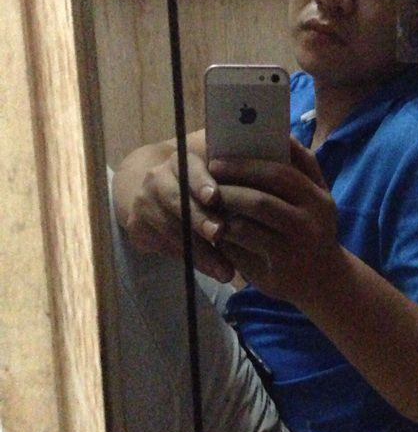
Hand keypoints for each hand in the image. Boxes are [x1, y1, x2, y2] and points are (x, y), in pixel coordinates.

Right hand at [123, 149, 235, 281]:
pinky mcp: (136, 226)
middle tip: (220, 234)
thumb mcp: (214, 175)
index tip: (213, 197)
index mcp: (180, 161)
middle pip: (177, 200)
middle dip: (200, 220)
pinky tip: (209, 270)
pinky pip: (164, 246)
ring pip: (172, 229)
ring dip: (200, 252)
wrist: (156, 196)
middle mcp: (157, 178)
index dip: (200, 182)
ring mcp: (143, 202)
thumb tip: (266, 182)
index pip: (189, 168)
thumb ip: (233, 177)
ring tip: (225, 270)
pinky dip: (189, 260)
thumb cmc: (201, 186)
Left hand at [209, 137, 339, 303]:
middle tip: (207, 180)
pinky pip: (241, 249)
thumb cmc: (315, 228)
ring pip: (247, 225)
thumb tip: (282, 134)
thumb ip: (305, 165)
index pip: (280, 174)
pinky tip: (215, 227)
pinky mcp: (275, 271)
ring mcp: (292, 249)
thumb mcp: (320, 196)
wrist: (326, 281)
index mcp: (318, 198)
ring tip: (208, 202)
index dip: (246, 165)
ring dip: (223, 212)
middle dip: (229, 187)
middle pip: (261, 200)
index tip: (218, 159)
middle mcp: (309, 223)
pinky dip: (224, 235)